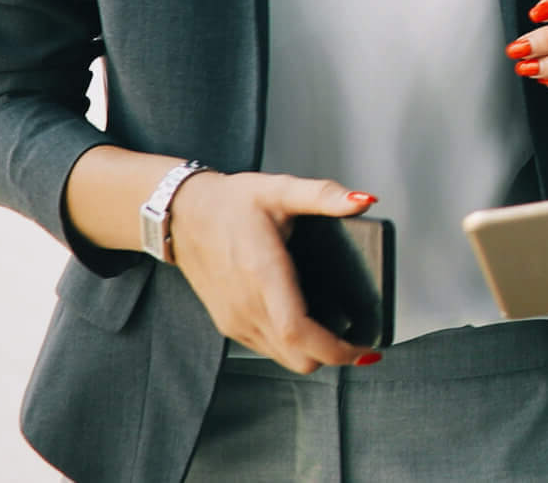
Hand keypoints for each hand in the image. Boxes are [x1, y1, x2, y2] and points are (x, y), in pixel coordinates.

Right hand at [168, 171, 380, 373]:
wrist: (182, 213)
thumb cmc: (230, 202)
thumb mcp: (281, 189)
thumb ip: (324, 196)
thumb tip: (363, 202)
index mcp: (262, 274)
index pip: (299, 332)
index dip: (336, 349)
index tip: (365, 349)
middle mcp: (246, 306)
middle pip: (297, 357)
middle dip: (333, 355)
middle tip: (360, 338)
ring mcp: (234, 319)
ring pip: (283, 358)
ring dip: (312, 352)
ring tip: (339, 332)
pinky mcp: (228, 323)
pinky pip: (266, 348)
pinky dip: (291, 346)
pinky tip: (306, 323)